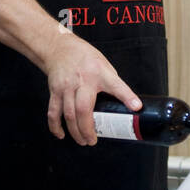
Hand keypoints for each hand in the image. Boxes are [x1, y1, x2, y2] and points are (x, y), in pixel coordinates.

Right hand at [45, 30, 140, 144]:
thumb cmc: (85, 58)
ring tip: (83, 140)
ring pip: (69, 114)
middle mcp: (82, 80)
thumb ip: (112, 83)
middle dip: (88, 129)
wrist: (60, 48)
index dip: (127, 96)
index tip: (136, 107)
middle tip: (93, 140)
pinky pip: (53, 112)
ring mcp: (66, 87)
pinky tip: (61, 134)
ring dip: (75, 131)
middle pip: (84, 109)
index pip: (116, 85)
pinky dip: (55, 126)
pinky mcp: (55, 91)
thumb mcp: (104, 65)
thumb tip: (126, 104)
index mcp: (99, 72)